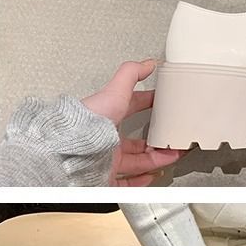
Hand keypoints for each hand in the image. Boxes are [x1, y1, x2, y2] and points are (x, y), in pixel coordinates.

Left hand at [83, 60, 185, 185]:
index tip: (161, 104)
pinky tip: (151, 176)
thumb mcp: (115, 91)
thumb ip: (131, 74)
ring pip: (135, 161)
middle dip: (155, 139)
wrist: (74, 149)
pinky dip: (140, 181)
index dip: (147, 104)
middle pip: (135, 140)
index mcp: (108, 117)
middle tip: (171, 138)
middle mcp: (106, 139)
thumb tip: (147, 63)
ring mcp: (106, 159)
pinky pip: (124, 182)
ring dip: (155, 159)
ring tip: (171, 156)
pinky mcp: (105, 177)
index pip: (131, 108)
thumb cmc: (89, 121)